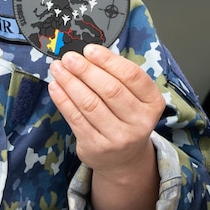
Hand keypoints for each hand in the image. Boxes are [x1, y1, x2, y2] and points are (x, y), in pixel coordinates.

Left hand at [47, 45, 163, 174]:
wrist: (123, 160)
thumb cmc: (126, 119)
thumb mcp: (134, 99)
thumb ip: (118, 77)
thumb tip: (88, 55)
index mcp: (153, 103)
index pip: (132, 76)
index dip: (109, 60)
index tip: (89, 50)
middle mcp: (140, 122)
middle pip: (110, 89)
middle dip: (86, 70)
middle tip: (69, 57)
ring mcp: (119, 137)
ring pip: (90, 103)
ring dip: (70, 82)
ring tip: (58, 69)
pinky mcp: (97, 146)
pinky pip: (76, 118)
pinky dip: (63, 100)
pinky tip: (56, 87)